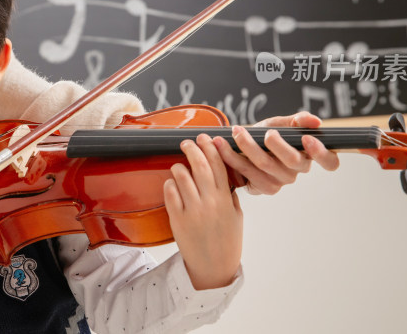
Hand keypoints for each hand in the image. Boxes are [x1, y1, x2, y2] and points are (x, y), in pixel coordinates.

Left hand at [165, 133, 242, 289]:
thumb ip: (230, 195)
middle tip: (187, 142)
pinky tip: (172, 183)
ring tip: (179, 165)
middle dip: (193, 150)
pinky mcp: (178, 220)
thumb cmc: (226, 242)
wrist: (213, 268)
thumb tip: (224, 174)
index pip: (219, 166)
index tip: (206, 138)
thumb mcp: (236, 217)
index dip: (212, 149)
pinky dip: (170, 184)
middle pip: (200, 167)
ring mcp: (193, 211)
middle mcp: (210, 203)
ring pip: (183, 178)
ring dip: (179, 167)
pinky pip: (170, 194)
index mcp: (226, 200)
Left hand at [215, 111, 339, 194]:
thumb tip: (315, 120)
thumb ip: (297, 120)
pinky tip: (222, 145)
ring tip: (236, 132)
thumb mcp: (280, 123)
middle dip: (277, 145)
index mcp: (309, 154)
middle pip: (292, 160)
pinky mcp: (265, 188)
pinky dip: (233, 156)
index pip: (330, 161)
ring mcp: (282, 181)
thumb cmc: (265, 135)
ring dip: (247, 146)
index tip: (306, 139)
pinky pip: (248, 172)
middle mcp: (298, 170)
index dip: (321, 152)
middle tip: (267, 133)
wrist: (241, 147)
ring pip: (265, 164)